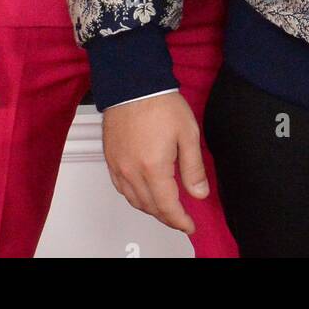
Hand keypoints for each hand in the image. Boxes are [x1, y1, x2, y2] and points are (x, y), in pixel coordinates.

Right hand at [102, 92, 209, 233]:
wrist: (134, 83)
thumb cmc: (160, 103)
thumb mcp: (188, 133)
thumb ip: (193, 168)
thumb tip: (199, 193)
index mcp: (153, 167)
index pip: (167, 207)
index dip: (180, 220)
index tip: (189, 224)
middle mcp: (132, 171)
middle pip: (150, 207)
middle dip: (167, 216)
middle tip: (181, 217)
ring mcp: (118, 166)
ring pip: (134, 200)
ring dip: (151, 208)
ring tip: (165, 207)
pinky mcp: (110, 158)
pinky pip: (121, 188)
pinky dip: (134, 196)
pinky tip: (143, 192)